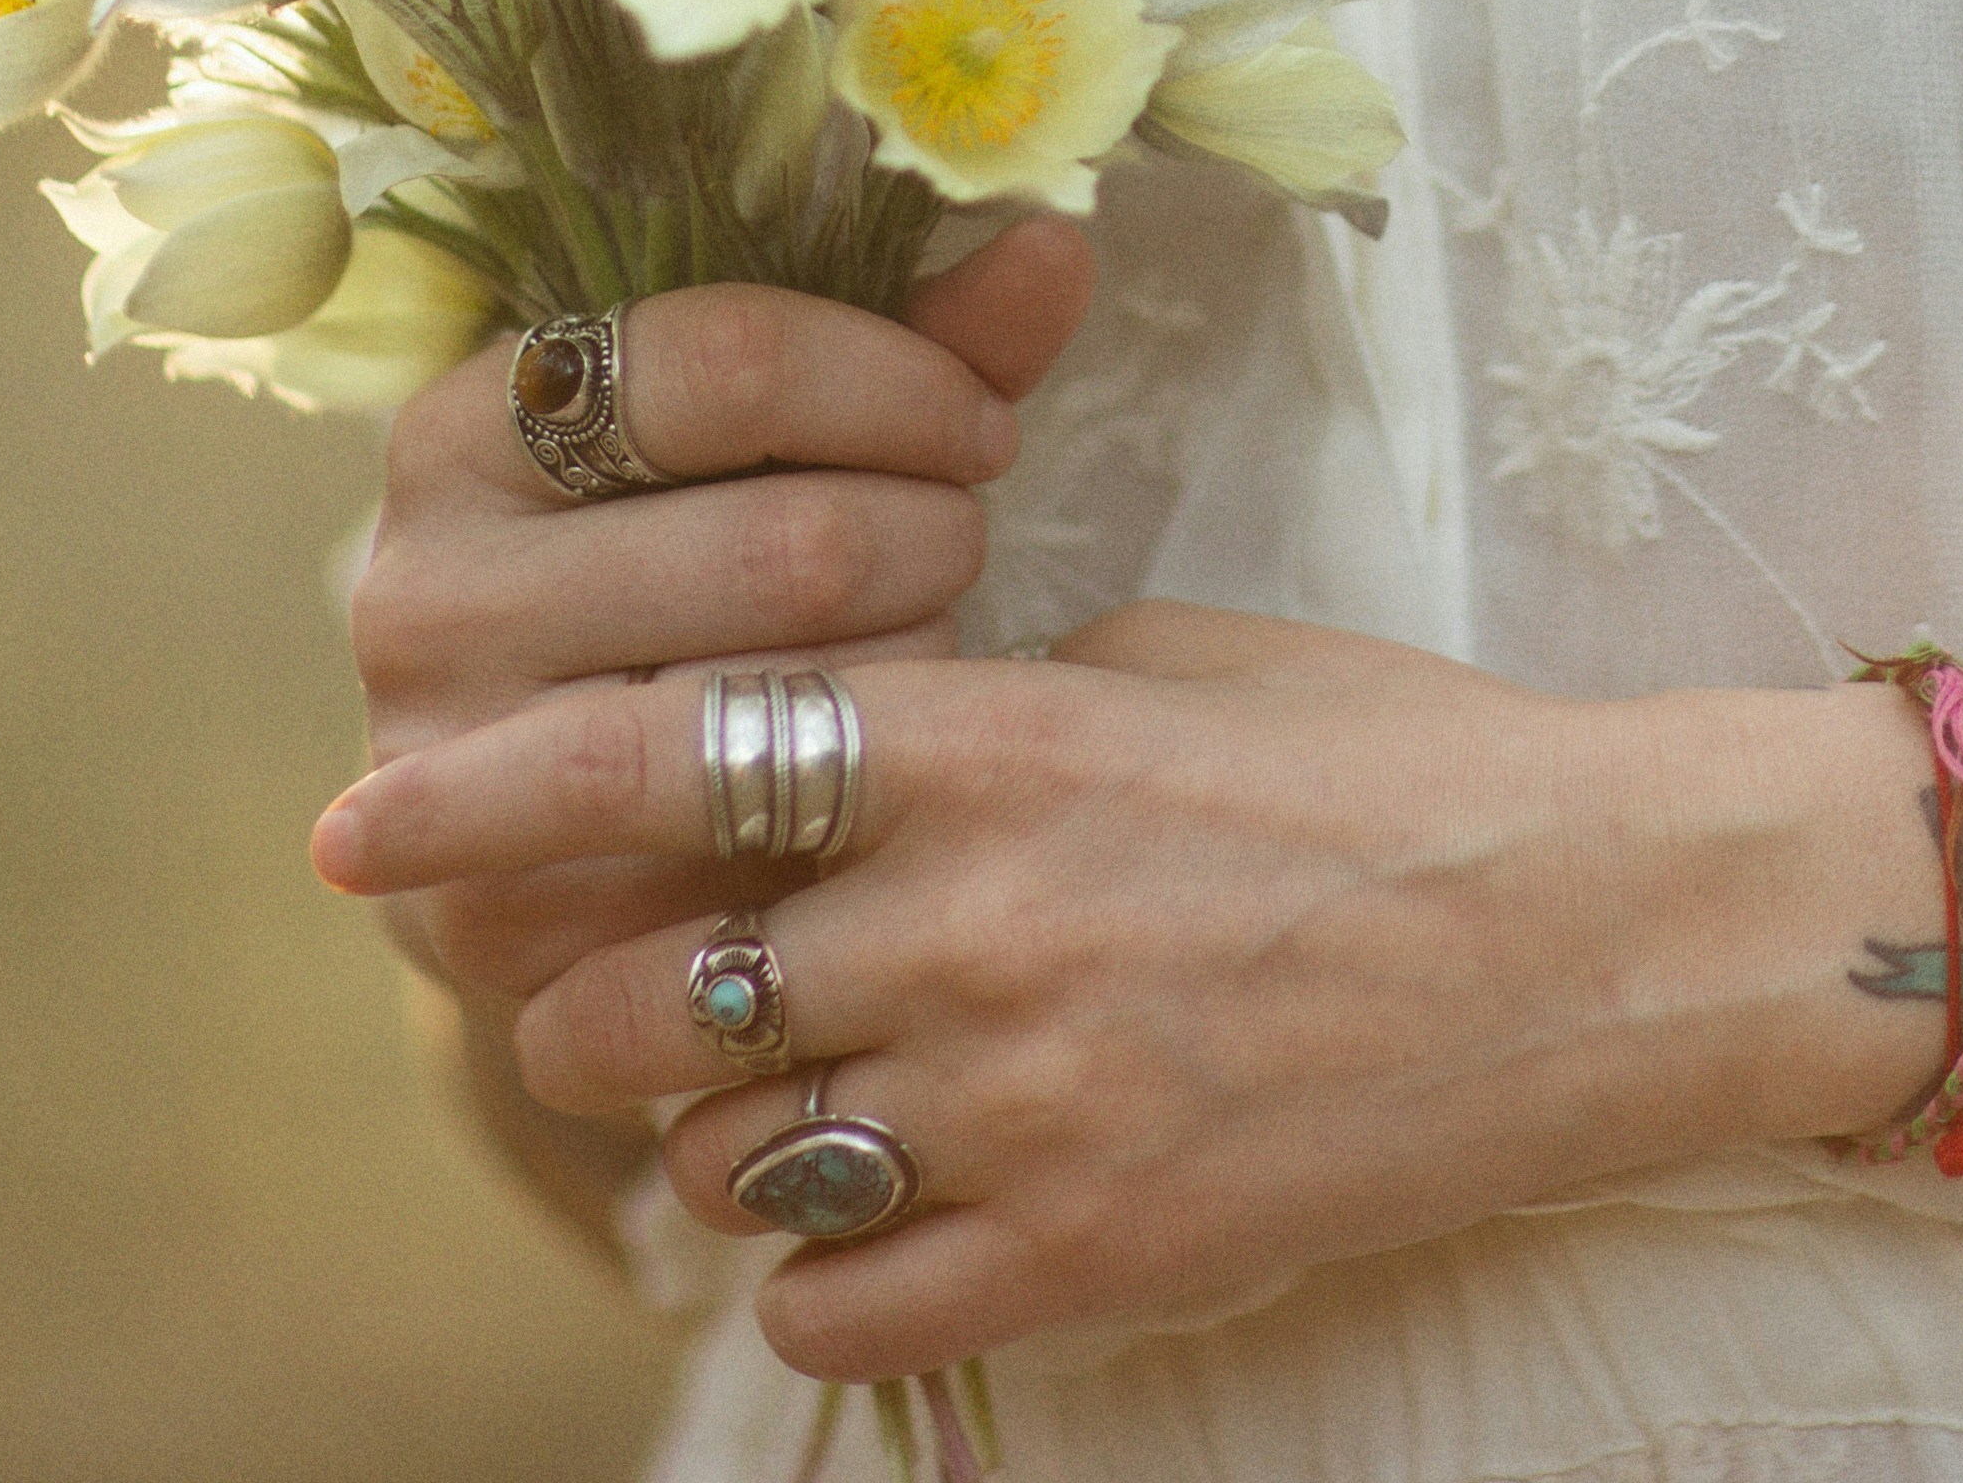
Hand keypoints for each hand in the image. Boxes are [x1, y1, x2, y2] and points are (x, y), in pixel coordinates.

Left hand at [311, 600, 1943, 1378]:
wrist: (1602, 931)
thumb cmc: (1387, 764)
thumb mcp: (1158, 660)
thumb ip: (964, 702)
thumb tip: (806, 724)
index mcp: (986, 735)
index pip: (653, 757)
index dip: (479, 793)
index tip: (359, 823)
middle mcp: (972, 917)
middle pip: (637, 997)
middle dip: (601, 1007)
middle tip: (647, 997)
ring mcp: (1025, 1099)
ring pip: (720, 1159)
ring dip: (723, 1138)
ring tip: (816, 1098)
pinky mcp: (1089, 1248)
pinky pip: (835, 1303)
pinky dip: (826, 1269)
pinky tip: (894, 1212)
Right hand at [350, 221, 1092, 1021]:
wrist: (534, 824)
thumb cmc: (684, 579)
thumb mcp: (761, 441)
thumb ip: (913, 342)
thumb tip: (1056, 244)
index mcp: (461, 431)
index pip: (725, 362)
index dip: (901, 380)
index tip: (984, 419)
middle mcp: (418, 594)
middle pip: (795, 544)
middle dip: (932, 536)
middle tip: (956, 547)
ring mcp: (458, 771)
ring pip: (805, 697)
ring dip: (916, 666)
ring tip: (912, 650)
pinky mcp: (512, 918)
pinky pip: (778, 846)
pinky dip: (865, 803)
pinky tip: (871, 773)